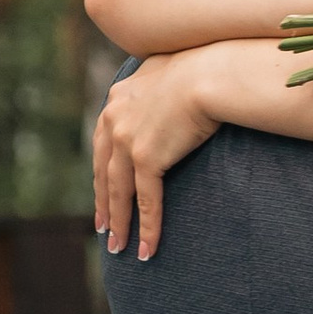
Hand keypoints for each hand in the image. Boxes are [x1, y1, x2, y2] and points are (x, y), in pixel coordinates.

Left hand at [94, 54, 223, 261]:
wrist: (210, 72)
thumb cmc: (201, 65)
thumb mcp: (166, 68)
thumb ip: (155, 83)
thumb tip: (164, 86)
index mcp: (115, 100)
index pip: (103, 145)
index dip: (102, 173)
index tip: (103, 192)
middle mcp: (113, 121)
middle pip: (104, 173)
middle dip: (104, 204)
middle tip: (104, 228)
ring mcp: (127, 140)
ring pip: (119, 193)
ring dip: (119, 223)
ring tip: (120, 245)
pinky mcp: (146, 157)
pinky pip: (146, 201)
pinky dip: (146, 227)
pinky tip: (147, 248)